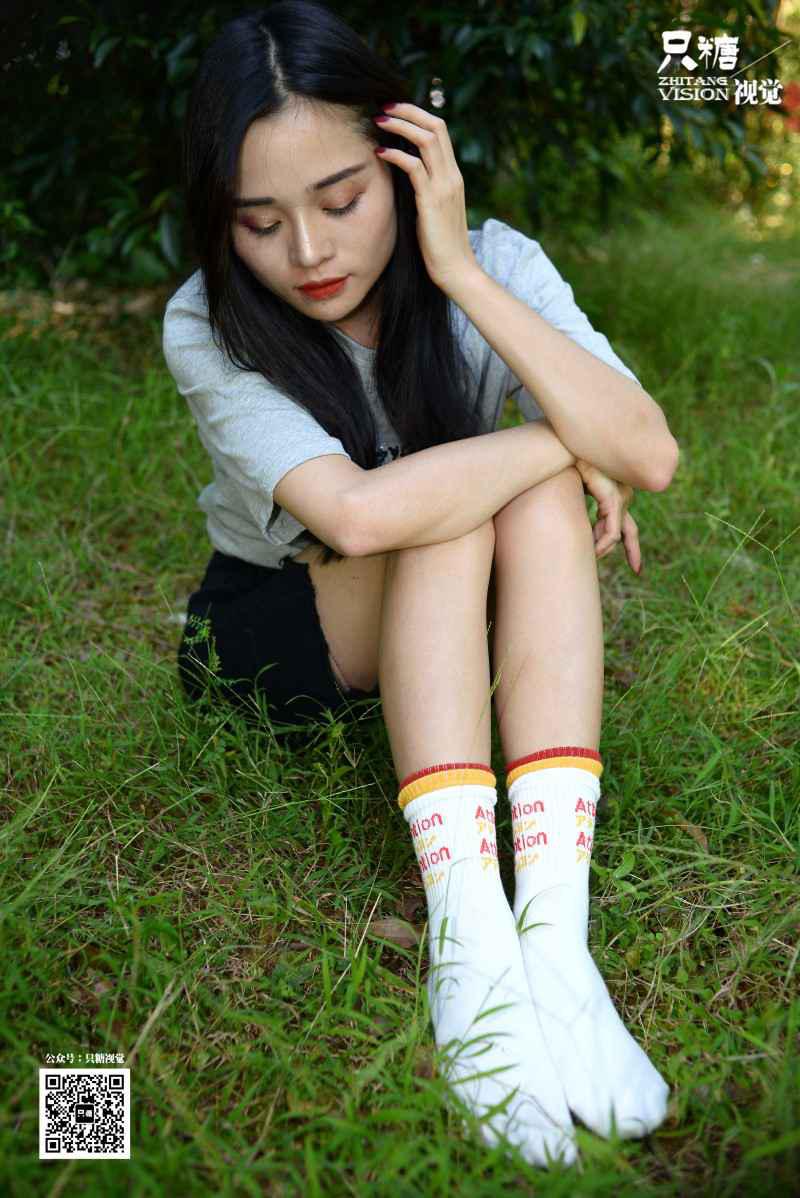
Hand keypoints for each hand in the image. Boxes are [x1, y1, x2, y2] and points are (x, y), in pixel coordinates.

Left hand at [372, 101, 478, 292]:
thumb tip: (402, 175)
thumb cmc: (440, 246)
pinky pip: (414, 167)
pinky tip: (380, 152)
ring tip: (379, 121)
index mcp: (453, 176)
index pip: (440, 132)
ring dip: (400, 126)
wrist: (457, 270)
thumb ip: (423, 189)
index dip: (417, 116)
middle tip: (384, 107)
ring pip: (426, 139)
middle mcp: (452, 176)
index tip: (395, 112)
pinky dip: (396, 154)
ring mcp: (444, 187)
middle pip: (436, 126)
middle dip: (408, 111)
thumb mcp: (432, 211)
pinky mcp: (432, 200)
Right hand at [575, 459, 641, 575]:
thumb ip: (576, 508)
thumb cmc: (564, 468)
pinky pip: (613, 531)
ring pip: (616, 535)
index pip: (624, 522)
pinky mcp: (613, 500)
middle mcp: (621, 496)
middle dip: (633, 551)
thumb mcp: (574, 491)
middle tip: (638, 570)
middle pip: (630, 531)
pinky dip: (603, 543)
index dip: (627, 541)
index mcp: (613, 494)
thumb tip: (570, 524)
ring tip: (591, 557)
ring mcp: (619, 497)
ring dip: (602, 548)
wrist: (564, 451)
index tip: (632, 560)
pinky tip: (594, 551)